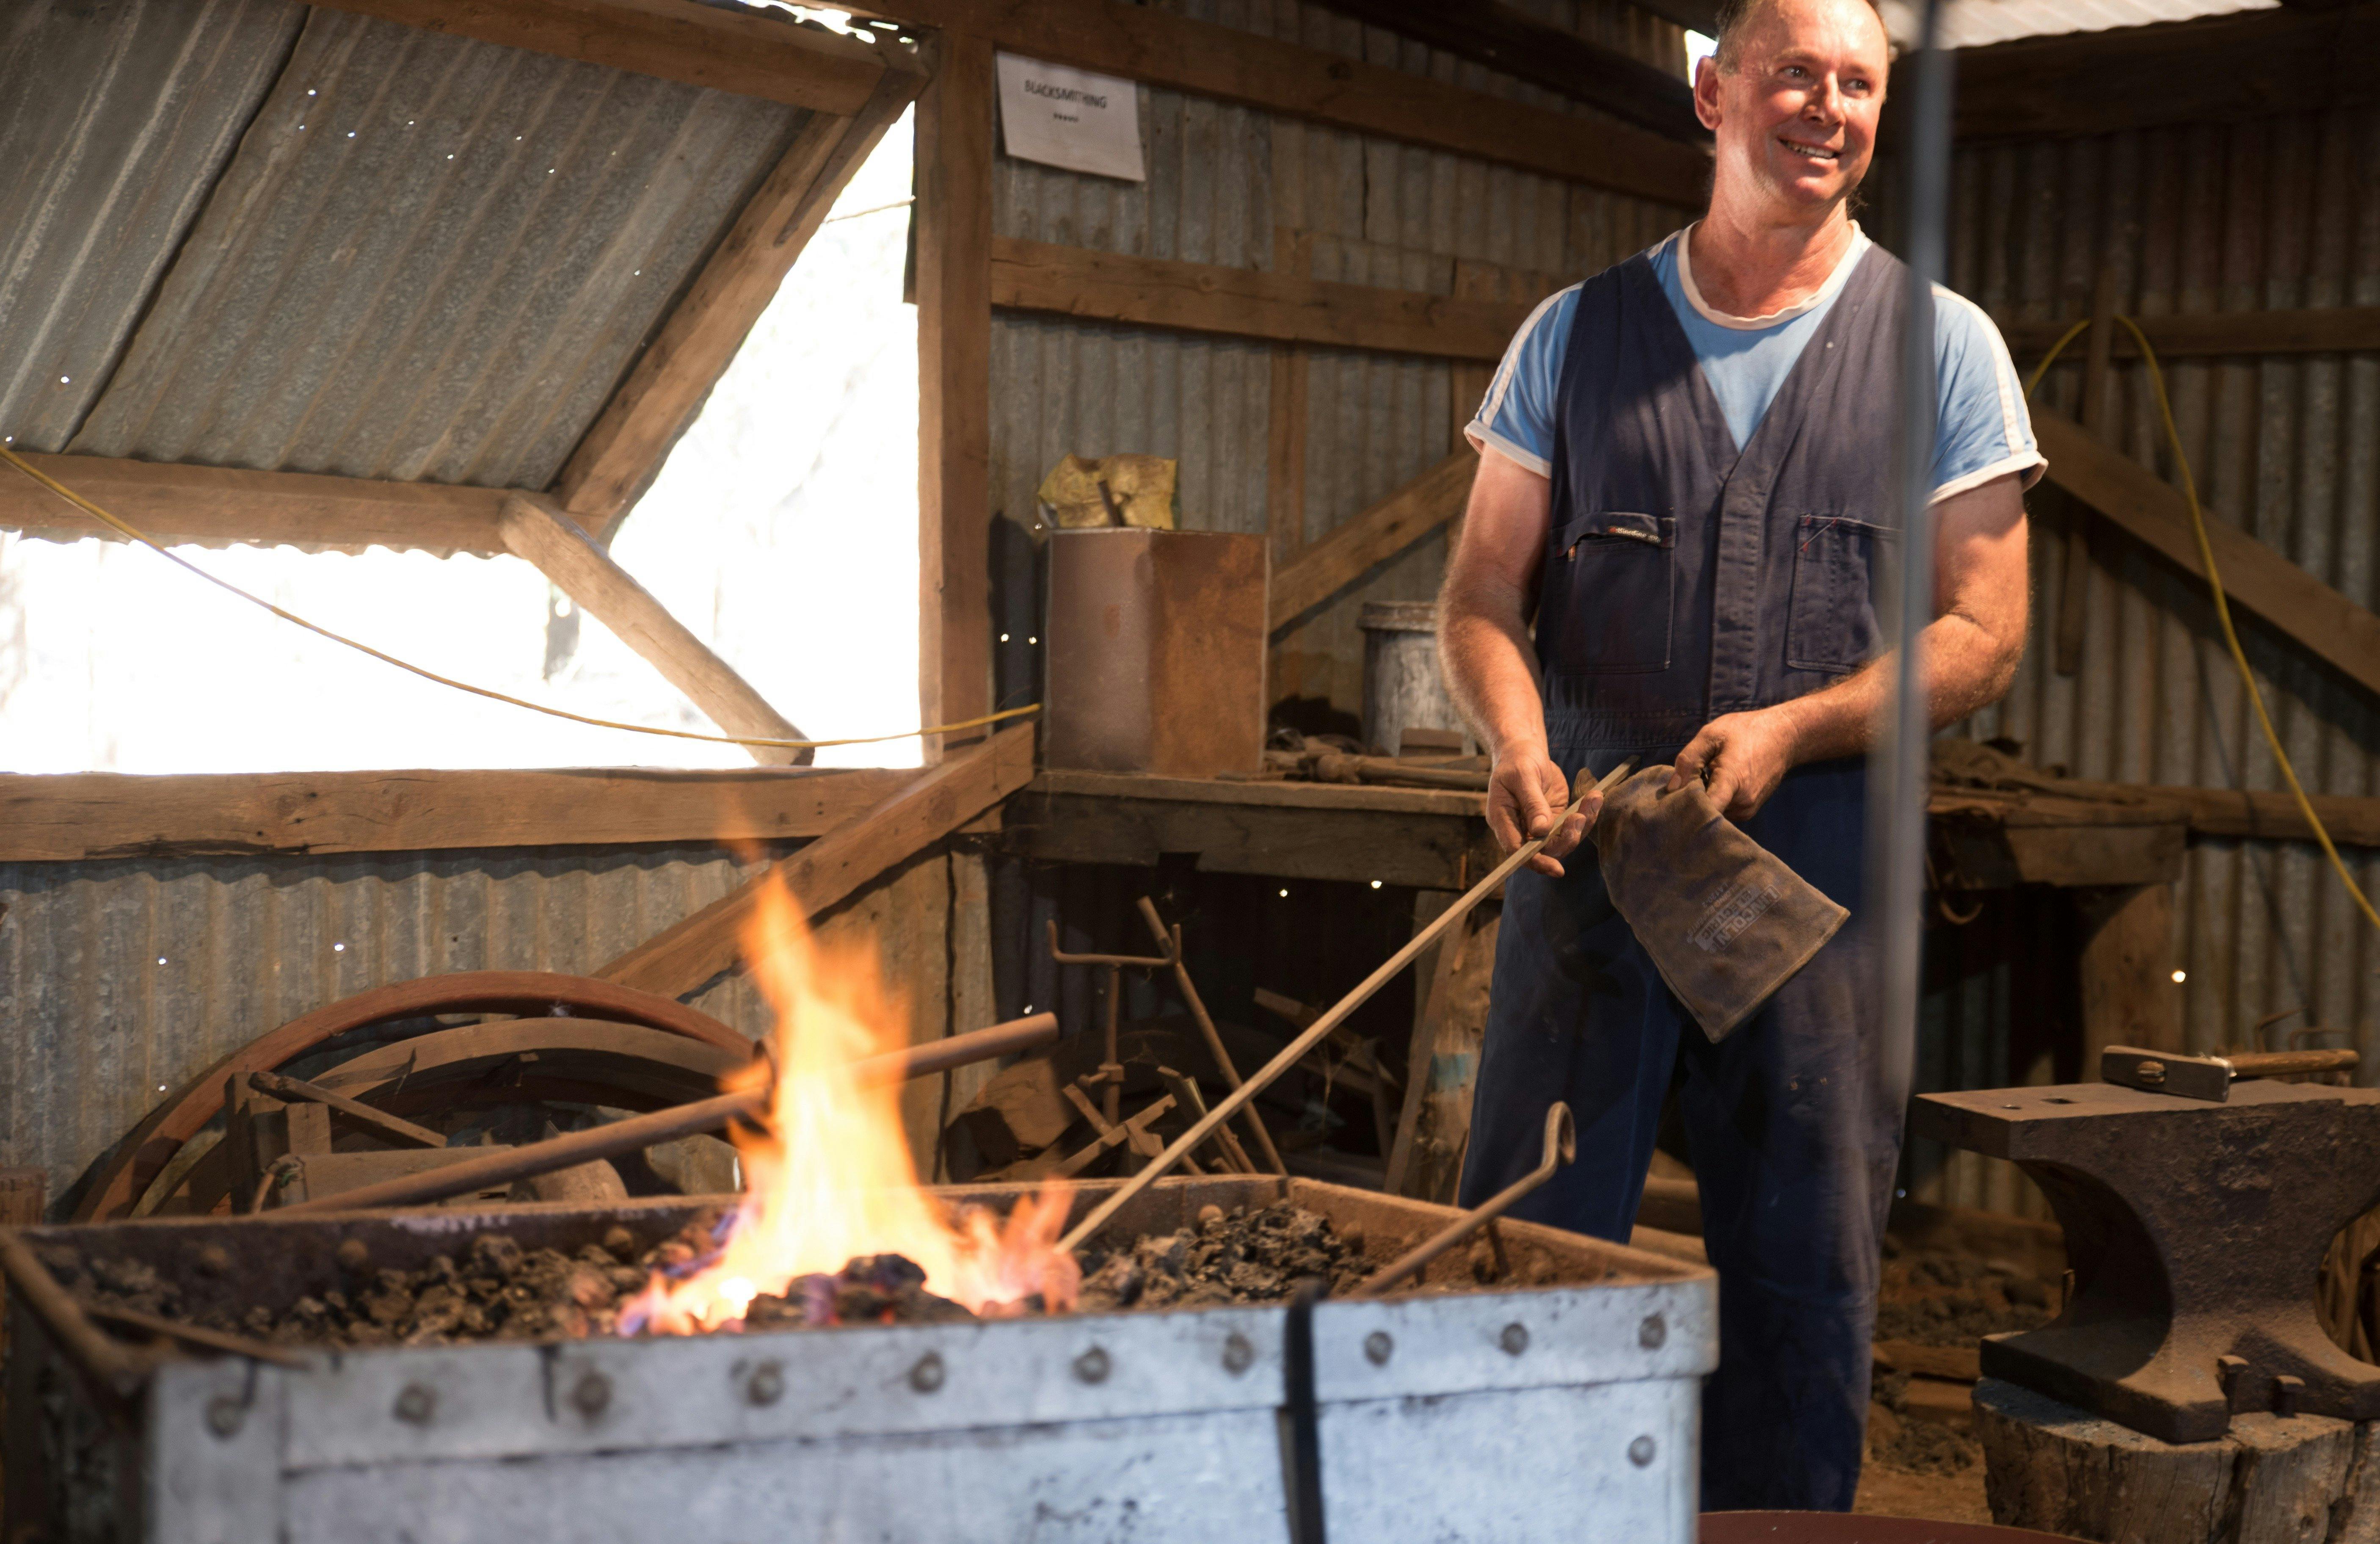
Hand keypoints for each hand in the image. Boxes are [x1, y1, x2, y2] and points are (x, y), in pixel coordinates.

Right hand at [1487, 746, 1599, 877]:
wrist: (1524, 750)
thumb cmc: (1517, 761)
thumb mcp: (1523, 777)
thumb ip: (1532, 803)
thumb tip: (1542, 830)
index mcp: (1503, 820)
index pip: (1517, 850)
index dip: (1536, 862)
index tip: (1556, 869)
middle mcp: (1521, 828)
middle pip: (1544, 850)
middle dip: (1566, 838)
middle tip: (1581, 817)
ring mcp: (1540, 825)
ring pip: (1562, 840)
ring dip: (1581, 825)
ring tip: (1593, 800)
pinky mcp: (1555, 818)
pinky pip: (1573, 825)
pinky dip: (1587, 814)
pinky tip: (1595, 797)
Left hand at [1669, 706, 1802, 819]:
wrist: (1784, 736)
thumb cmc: (1746, 731)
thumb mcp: (1712, 735)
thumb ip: (1689, 760)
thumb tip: (1671, 788)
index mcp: (1732, 781)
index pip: (1706, 810)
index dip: (1685, 809)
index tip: (1671, 803)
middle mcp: (1742, 802)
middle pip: (1706, 813)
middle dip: (1690, 802)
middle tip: (1681, 786)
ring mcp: (1748, 809)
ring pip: (1714, 814)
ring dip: (1703, 801)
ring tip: (1700, 781)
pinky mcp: (1749, 811)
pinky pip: (1724, 811)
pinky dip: (1714, 802)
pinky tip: (1711, 785)